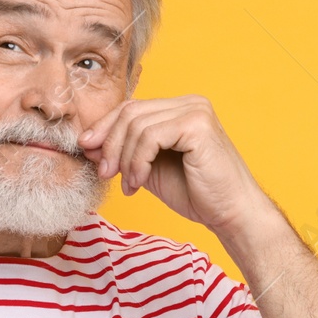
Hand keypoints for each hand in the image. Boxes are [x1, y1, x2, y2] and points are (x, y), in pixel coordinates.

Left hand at [78, 95, 262, 232]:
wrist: (231, 214)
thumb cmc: (196, 194)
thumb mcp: (149, 169)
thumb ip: (125, 152)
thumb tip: (87, 143)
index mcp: (179, 109)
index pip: (131, 108)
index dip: (104, 128)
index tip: (86, 150)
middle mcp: (189, 103)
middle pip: (130, 112)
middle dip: (110, 143)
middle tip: (103, 172)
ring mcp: (195, 111)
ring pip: (137, 125)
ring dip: (124, 159)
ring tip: (128, 184)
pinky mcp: (197, 125)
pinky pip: (150, 137)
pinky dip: (137, 161)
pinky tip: (139, 182)